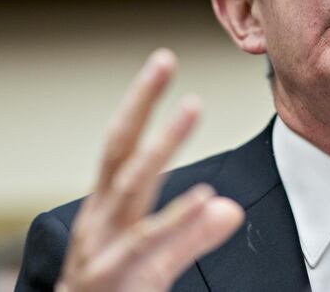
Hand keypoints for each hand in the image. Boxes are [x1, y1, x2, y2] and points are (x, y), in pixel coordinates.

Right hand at [56, 49, 244, 291]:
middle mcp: (100, 220)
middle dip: (140, 103)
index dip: (139, 102)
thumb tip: (229, 208)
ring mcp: (105, 248)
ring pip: (132, 187)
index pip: (120, 143)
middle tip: (163, 61)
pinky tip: (206, 200)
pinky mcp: (120, 279)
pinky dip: (178, 222)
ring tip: (191, 107)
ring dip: (162, 144)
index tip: (161, 62)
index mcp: (105, 208)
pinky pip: (149, 247)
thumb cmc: (108, 291)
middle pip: (118, 151)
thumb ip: (188, 233)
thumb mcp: (144, 257)